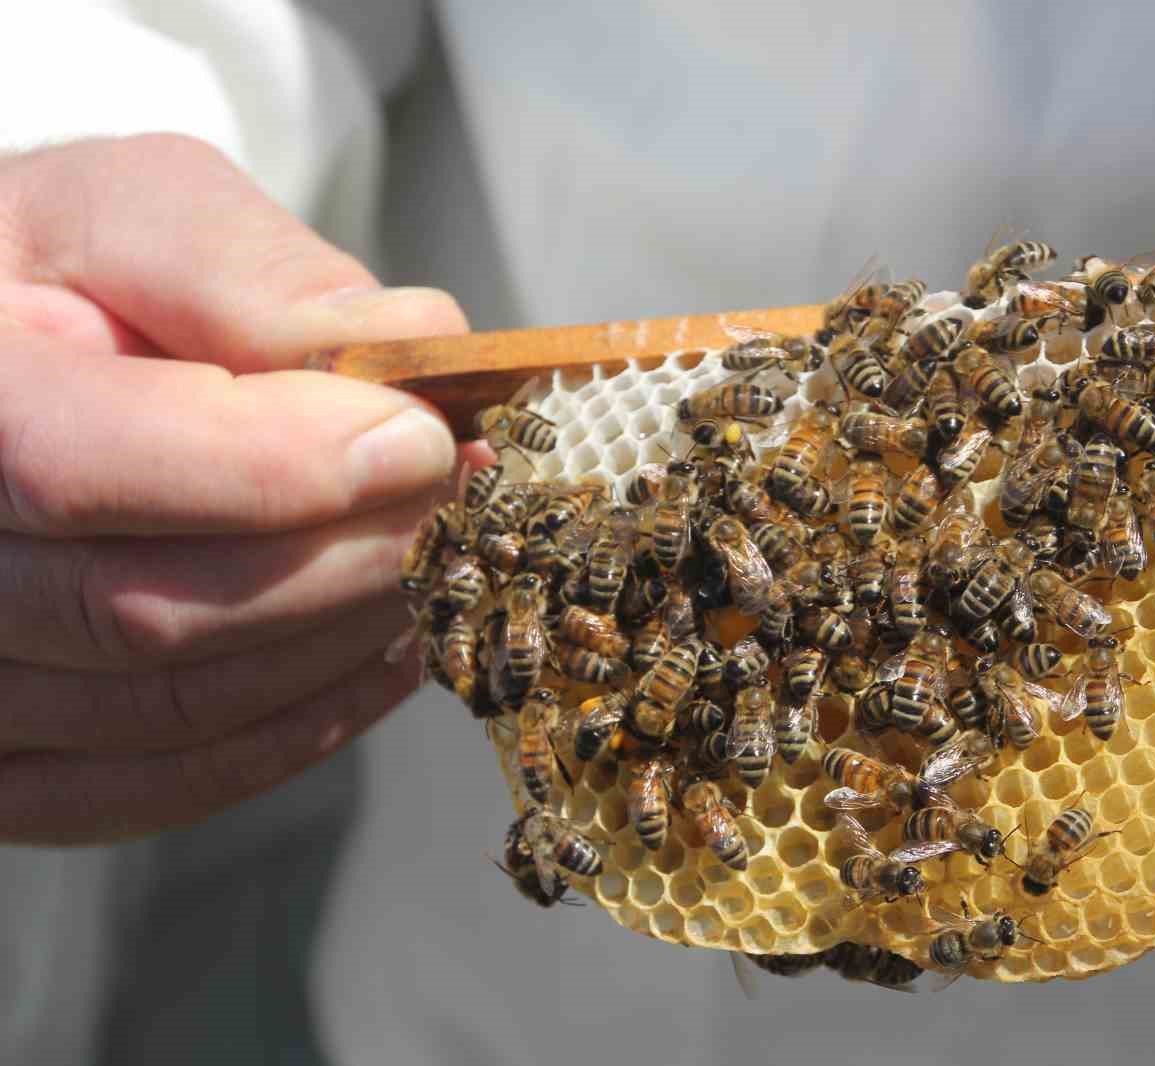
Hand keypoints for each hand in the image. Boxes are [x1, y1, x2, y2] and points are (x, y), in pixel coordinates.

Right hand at [0, 135, 468, 842]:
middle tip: (461, 497)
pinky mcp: (10, 767)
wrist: (6, 358)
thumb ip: (251, 275)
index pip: (76, 465)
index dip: (277, 467)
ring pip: (174, 709)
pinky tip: (387, 647)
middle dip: (344, 555)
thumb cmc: (59, 274)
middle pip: (144, 613)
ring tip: (437, 557)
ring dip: (342, 639)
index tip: (425, 437)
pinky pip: (164, 784)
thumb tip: (412, 343)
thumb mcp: (132, 213)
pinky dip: (302, 723)